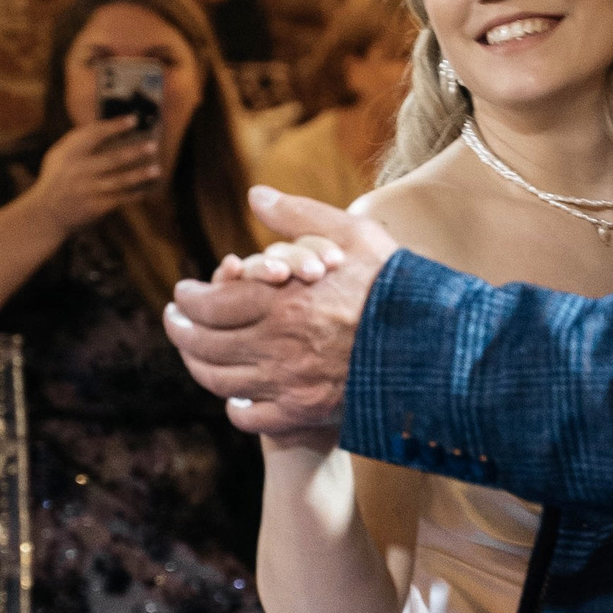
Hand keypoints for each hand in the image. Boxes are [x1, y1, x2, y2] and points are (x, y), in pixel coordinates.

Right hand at [28, 116, 161, 235]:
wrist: (45, 213)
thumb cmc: (56, 178)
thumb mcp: (59, 155)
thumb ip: (78, 141)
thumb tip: (106, 125)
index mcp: (69, 153)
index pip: (94, 134)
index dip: (115, 126)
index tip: (133, 119)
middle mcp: (79, 170)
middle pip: (112, 158)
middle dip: (134, 151)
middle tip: (153, 145)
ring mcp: (88, 190)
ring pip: (119, 180)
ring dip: (140, 174)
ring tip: (156, 169)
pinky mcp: (95, 207)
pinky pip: (119, 199)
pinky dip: (133, 194)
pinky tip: (145, 189)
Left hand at [165, 187, 398, 434]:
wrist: (437, 348)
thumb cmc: (396, 286)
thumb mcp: (352, 235)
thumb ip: (298, 216)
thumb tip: (256, 196)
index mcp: (279, 300)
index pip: (209, 303)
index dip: (188, 299)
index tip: (182, 294)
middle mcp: (274, 345)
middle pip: (203, 344)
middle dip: (181, 331)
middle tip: (175, 321)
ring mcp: (287, 383)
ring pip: (220, 381)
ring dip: (199, 367)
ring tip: (195, 355)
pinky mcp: (304, 413)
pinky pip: (251, 417)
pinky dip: (236, 407)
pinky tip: (236, 396)